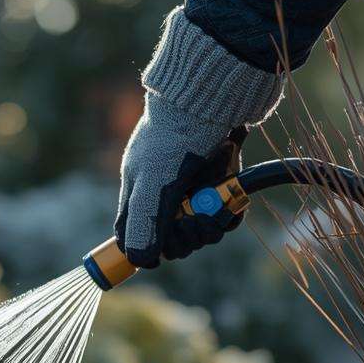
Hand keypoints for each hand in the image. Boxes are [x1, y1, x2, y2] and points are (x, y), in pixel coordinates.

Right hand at [115, 103, 247, 267]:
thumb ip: (143, 223)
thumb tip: (140, 261)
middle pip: (173, 238)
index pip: (136, 233)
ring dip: (207, 226)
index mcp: (141, 191)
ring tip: (212, 208)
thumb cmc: (174, 139)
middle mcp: (167, 192)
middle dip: (184, 238)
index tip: (158, 259)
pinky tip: (227, 206)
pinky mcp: (223, 183)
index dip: (146, 249)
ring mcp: (196, 188)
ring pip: (200, 230)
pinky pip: (225, 215)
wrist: (214, 100)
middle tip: (191, 223)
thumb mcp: (152, 184)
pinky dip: (228, 216)